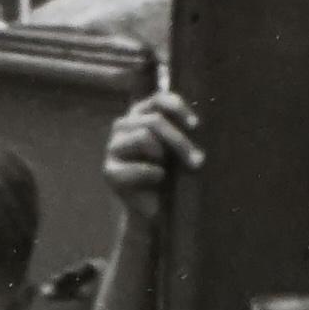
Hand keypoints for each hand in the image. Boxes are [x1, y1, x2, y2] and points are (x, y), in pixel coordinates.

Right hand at [104, 91, 202, 214]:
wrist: (157, 210)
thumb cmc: (172, 174)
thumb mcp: (181, 150)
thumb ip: (183, 132)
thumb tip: (196, 124)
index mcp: (142, 114)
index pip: (159, 99)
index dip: (178, 108)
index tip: (196, 126)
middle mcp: (124, 125)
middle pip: (154, 121)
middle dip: (179, 141)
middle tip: (198, 161)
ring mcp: (113, 147)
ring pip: (143, 136)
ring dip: (164, 155)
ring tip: (171, 170)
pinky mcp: (109, 171)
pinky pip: (136, 166)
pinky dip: (153, 173)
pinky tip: (158, 178)